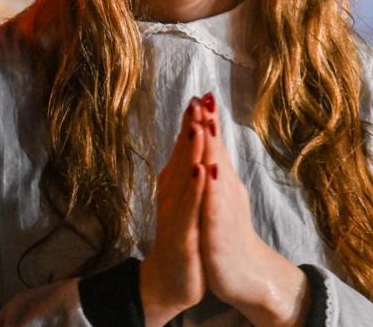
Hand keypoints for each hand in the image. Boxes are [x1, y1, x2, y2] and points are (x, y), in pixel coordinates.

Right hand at [138, 96, 209, 325]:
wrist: (170, 278)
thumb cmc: (181, 233)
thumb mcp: (186, 196)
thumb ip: (187, 167)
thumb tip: (193, 136)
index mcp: (175, 182)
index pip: (185, 147)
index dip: (192, 121)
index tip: (200, 94)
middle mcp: (172, 193)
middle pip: (183, 155)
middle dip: (191, 126)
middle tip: (197, 98)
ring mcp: (176, 213)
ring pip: (185, 177)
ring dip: (191, 151)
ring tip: (198, 125)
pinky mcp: (183, 234)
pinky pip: (191, 208)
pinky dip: (196, 188)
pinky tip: (202, 170)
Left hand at [197, 98, 307, 326]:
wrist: (247, 275)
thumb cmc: (231, 235)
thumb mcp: (221, 199)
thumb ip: (217, 171)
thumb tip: (212, 143)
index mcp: (223, 183)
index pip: (215, 147)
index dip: (210, 121)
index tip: (202, 93)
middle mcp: (227, 192)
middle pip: (217, 154)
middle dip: (211, 126)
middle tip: (205, 97)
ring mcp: (225, 211)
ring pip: (217, 175)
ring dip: (212, 149)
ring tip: (208, 125)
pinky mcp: (221, 233)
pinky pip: (215, 208)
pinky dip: (212, 189)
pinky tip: (208, 173)